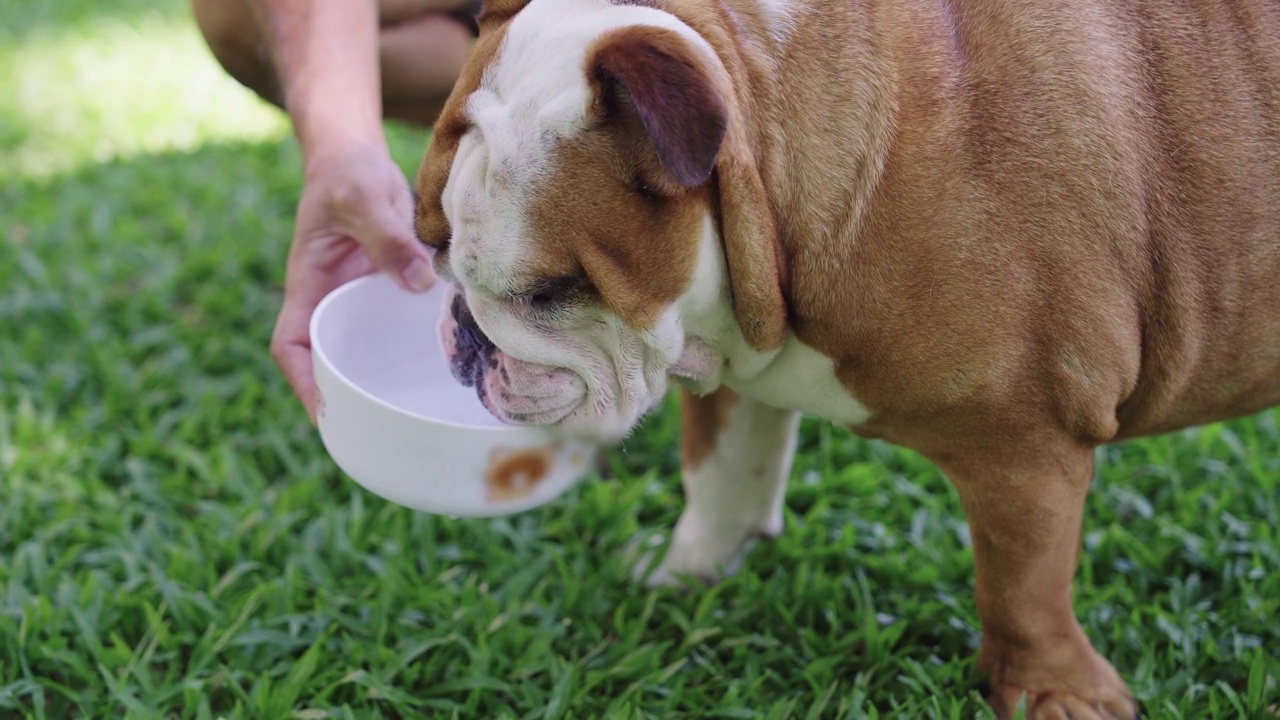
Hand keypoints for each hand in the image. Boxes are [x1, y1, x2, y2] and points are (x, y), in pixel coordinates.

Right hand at [270, 140, 434, 422]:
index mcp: (309, 284)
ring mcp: (358, 297)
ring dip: (380, 376)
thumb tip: (420, 284)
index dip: (302, 381)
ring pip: (363, 347)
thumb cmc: (348, 171)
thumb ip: (390, 238)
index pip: (292, 344)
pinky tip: (443, 363)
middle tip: (378, 431)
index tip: (324, 411)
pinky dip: (410, 345)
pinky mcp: (386, 288)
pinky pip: (393, 325)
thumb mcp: (365, 197)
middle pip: (328, 358)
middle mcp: (331, 298)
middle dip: (343, 395)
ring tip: (413, 413)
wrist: (357, 153)